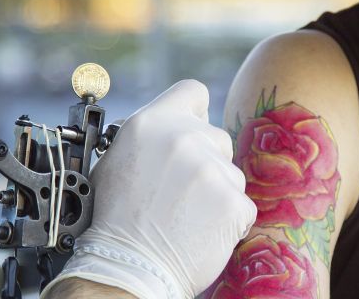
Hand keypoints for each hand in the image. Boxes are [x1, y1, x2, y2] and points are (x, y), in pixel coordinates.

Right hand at [41, 80, 256, 298]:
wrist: (127, 268)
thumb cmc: (116, 220)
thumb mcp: (118, 161)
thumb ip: (152, 137)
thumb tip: (174, 127)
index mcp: (151, 123)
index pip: (192, 91)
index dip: (195, 111)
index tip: (194, 125)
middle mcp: (183, 138)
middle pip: (217, 137)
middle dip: (207, 160)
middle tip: (183, 190)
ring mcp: (211, 169)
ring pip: (231, 173)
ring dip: (218, 192)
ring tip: (187, 215)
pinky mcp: (233, 201)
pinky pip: (242, 204)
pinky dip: (229, 219)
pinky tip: (202, 230)